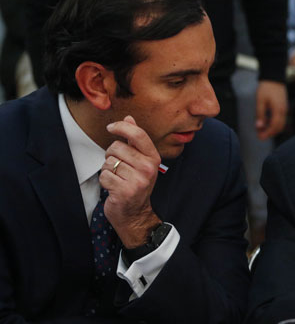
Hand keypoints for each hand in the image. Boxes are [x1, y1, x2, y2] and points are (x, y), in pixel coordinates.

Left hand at [100, 115, 161, 247]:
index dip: (121, 127)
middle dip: (111, 155)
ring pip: (109, 162)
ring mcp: (137, 180)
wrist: (135, 213)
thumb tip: (129, 118)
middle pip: (117, 147)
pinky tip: (113, 187)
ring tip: (117, 178)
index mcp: (153, 158)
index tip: (111, 127)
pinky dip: (104, 181)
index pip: (138, 134)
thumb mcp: (140, 161)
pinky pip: (104, 175)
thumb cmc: (136, 184)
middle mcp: (148, 168)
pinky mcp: (124, 190)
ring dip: (107, 169)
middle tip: (117, 166)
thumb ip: (135, 140)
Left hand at [255, 80, 287, 139]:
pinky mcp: (284, 106)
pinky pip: (281, 119)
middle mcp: (283, 111)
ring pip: (280, 124)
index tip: (260, 137)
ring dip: (272, 129)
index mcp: (278, 110)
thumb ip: (260, 115)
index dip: (267, 133)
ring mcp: (285, 109)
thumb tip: (259, 127)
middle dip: (270, 133)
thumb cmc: (266, 88)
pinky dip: (274, 123)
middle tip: (260, 135)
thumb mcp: (260, 101)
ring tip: (261, 129)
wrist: (274, 77)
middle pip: (279, 127)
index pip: (274, 126)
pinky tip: (266, 121)